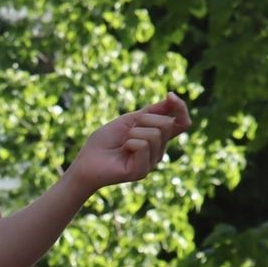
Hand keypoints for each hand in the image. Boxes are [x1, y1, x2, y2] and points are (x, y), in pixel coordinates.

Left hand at [70, 92, 191, 192]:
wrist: (86, 161)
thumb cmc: (105, 142)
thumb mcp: (129, 120)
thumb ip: (151, 111)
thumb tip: (172, 98)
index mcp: (158, 138)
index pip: (182, 123)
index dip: (180, 108)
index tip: (170, 96)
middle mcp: (158, 151)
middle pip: (166, 124)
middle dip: (144, 120)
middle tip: (127, 132)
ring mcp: (151, 162)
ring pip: (154, 134)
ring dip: (133, 133)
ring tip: (123, 144)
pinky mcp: (142, 171)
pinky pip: (142, 145)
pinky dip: (128, 143)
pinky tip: (122, 152)